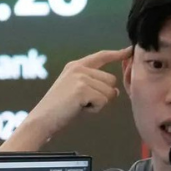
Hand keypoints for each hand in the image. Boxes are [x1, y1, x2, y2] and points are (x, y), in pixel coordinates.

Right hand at [0, 46, 130, 150]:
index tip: (128, 50)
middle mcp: (79, 68)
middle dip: (103, 95)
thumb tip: (115, 91)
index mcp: (76, 66)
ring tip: (80, 105)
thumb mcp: (75, 90)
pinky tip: (79, 109)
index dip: (117, 54)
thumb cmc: (59, 109)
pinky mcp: (82, 89)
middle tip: (83, 102)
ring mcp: (81, 77)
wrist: (42, 119)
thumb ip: (94, 84)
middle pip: (111, 80)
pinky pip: (103, 101)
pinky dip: (94, 109)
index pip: (101, 56)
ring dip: (99, 103)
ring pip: (109, 92)